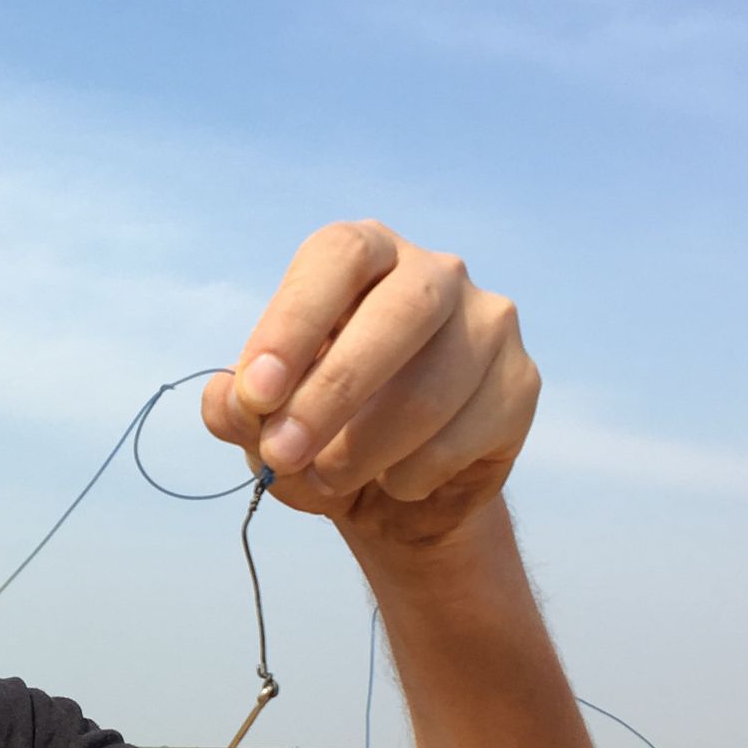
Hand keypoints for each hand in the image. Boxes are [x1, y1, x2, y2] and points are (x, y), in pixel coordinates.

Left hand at [203, 220, 539, 547]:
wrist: (397, 493)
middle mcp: (434, 273)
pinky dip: (413, 474)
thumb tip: (227, 400)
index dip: (293, 323)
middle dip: (332, 393)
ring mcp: (487, 323)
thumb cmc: (321, 434)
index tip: (254, 395)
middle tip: (282, 455)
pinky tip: (393, 481)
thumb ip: (236, 410)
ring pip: (432, 388)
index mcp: (364, 255)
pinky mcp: (520, 381)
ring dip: (365, 450)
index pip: (337, 258)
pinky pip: (468, 433)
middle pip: (398, 313)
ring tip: (327, 479)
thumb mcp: (265, 426)